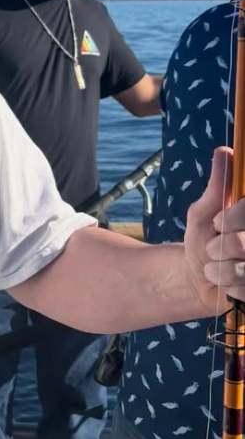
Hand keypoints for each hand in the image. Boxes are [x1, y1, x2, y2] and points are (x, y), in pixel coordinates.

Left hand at [186, 148, 244, 305]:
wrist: (198, 277)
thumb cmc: (204, 239)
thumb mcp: (204, 212)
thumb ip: (217, 186)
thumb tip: (223, 152)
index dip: (234, 217)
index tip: (218, 222)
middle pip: (243, 242)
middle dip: (219, 246)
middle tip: (212, 249)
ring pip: (243, 266)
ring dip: (218, 268)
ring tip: (216, 266)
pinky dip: (226, 286)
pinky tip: (226, 283)